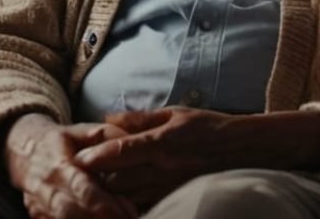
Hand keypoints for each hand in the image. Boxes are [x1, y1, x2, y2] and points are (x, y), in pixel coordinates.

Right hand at [5, 113, 136, 218]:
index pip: (82, 188)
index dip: (103, 202)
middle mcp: (45, 190)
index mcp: (58, 165)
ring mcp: (39, 207)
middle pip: (72, 212)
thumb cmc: (62, 140)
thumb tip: (130, 142)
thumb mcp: (84, 130)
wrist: (24, 151)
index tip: (126, 210)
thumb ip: (108, 135)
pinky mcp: (38, 217)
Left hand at [74, 107, 236, 208]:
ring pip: (127, 197)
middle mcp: (162, 167)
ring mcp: (167, 187)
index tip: (77, 158)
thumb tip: (108, 118)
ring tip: (95, 187)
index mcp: (162, 142)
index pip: (121, 151)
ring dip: (110, 192)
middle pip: (117, 180)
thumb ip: (141, 118)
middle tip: (80, 174)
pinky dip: (129, 203)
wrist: (242, 150)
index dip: (96, 156)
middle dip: (98, 178)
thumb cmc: (208, 127)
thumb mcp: (176, 113)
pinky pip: (143, 205)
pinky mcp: (173, 199)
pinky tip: (121, 199)